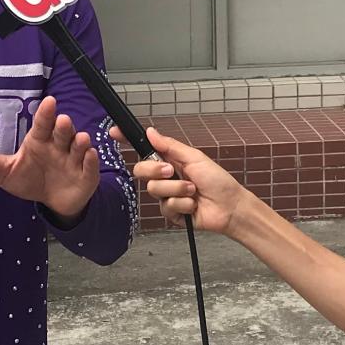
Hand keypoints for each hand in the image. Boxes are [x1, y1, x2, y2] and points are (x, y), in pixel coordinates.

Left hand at [0, 97, 100, 219]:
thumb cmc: (30, 180)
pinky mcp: (86, 175)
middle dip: (63, 127)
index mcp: (40, 141)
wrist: (52, 202)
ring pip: (79, 147)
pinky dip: (91, 161)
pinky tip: (90, 156)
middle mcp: (59, 146)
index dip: (46, 113)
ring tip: (80, 139)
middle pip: (62, 133)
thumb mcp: (7, 173)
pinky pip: (90, 166)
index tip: (49, 102)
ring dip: (80, 142)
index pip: (43, 124)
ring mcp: (74, 160)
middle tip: (62, 121)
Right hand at [131, 127, 249, 234]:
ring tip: (193, 191)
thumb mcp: (195, 157)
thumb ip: (170, 146)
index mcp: (169, 160)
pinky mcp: (171, 212)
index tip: (114, 133)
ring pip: (154, 190)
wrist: (229, 207)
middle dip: (155, 170)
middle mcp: (165, 176)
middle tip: (171, 171)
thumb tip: (150, 131)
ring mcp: (167, 195)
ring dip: (177, 189)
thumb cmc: (217, 180)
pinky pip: (166, 206)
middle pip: (141, 170)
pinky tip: (193, 205)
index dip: (127, 141)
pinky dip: (182, 204)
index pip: (144, 149)